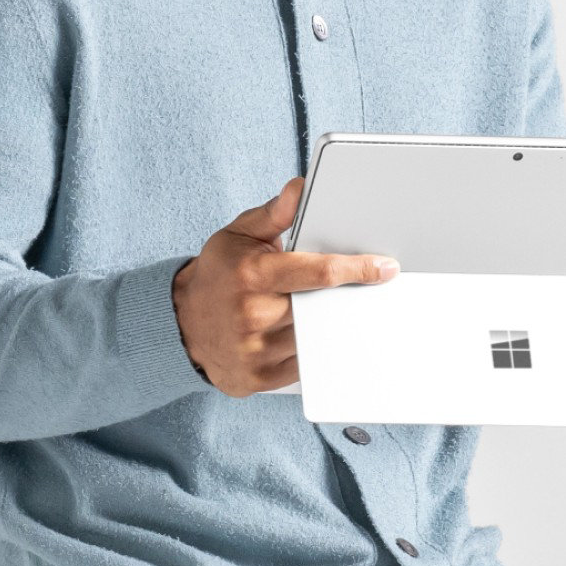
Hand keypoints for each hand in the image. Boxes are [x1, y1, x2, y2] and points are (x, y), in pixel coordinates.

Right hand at [171, 179, 395, 396]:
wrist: (180, 323)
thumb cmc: (217, 275)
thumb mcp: (239, 235)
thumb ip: (275, 213)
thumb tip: (301, 187)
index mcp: (253, 275)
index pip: (320, 273)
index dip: (359, 269)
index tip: (385, 268)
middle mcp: (253, 314)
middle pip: (322, 307)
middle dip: (336, 299)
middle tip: (343, 292)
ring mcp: (254, 350)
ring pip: (315, 338)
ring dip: (322, 325)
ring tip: (308, 312)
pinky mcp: (257, 378)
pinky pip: (303, 366)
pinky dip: (308, 350)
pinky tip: (294, 336)